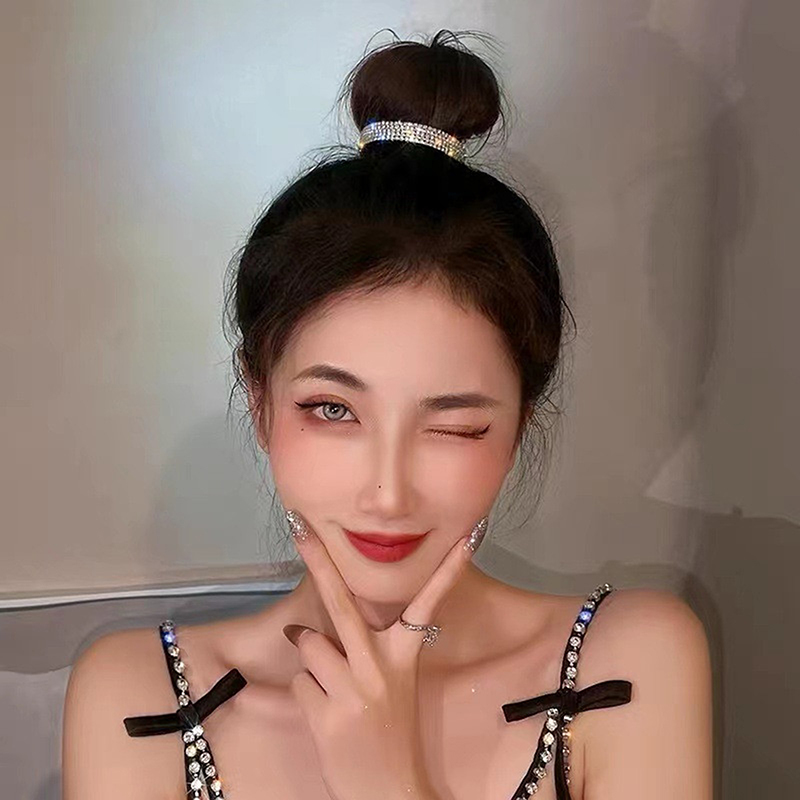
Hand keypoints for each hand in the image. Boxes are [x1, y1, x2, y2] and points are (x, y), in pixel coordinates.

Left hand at [282, 510, 487, 799]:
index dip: (447, 573)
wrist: (390, 794)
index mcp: (405, 659)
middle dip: (319, 563)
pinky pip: (301, 683)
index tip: (466, 539)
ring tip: (333, 689)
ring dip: (313, 661)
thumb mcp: (393, 688)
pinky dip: (308, 693)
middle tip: (299, 528)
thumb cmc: (391, 736)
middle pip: (341, 606)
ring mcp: (352, 691)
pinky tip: (327, 715)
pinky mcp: (326, 716)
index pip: (428, 606)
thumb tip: (310, 628)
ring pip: (310, 647)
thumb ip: (364, 653)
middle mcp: (379, 669)